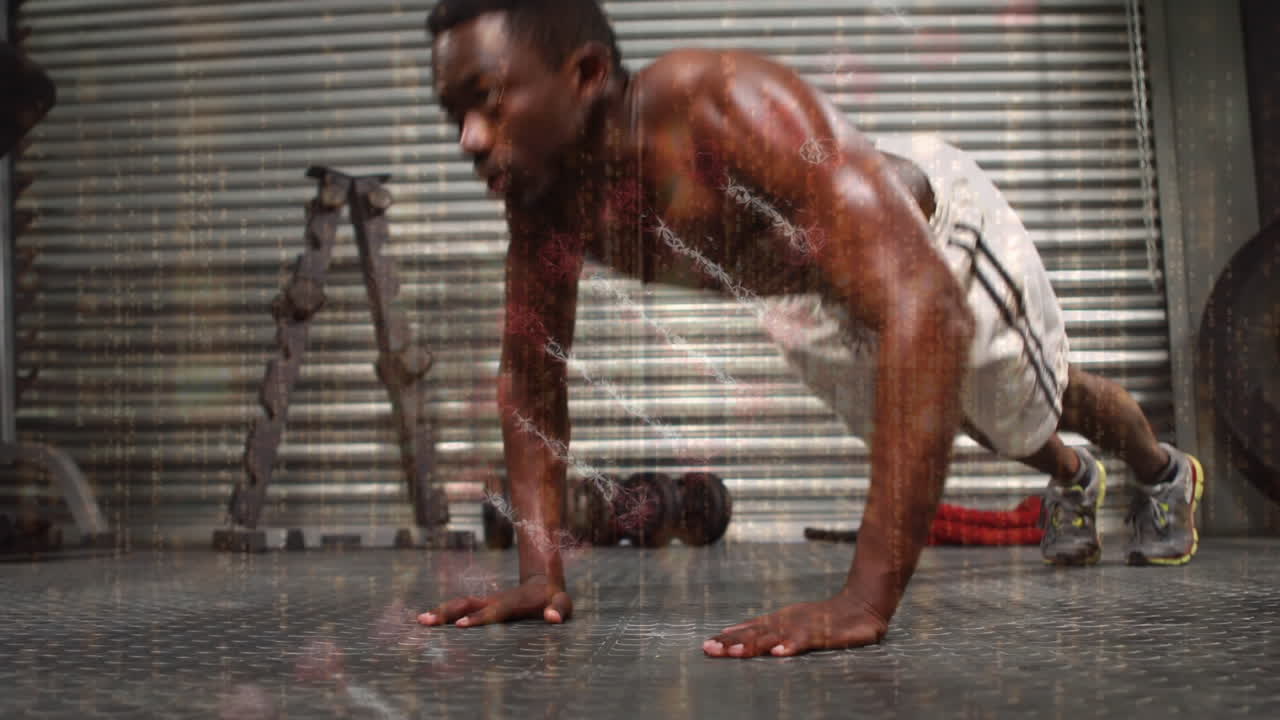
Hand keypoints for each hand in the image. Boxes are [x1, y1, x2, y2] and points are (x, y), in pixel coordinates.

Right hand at [417, 575, 572, 627]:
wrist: (544, 582)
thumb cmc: (554, 598)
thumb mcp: (563, 604)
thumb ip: (559, 610)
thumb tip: (552, 618)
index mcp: (513, 603)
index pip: (493, 612)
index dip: (478, 618)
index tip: (459, 626)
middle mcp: (495, 600)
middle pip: (468, 604)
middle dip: (448, 612)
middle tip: (426, 621)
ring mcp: (487, 600)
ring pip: (461, 603)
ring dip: (441, 611)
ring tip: (421, 621)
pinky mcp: (482, 604)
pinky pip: (461, 607)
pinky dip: (444, 612)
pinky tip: (429, 621)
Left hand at [702, 591, 887, 657]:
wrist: (861, 605)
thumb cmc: (825, 618)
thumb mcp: (793, 623)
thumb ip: (769, 630)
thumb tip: (739, 635)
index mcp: (779, 620)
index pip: (748, 629)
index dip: (727, 637)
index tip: (706, 645)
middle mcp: (786, 622)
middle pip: (754, 634)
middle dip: (730, 642)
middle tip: (709, 649)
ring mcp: (802, 627)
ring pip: (773, 637)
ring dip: (753, 645)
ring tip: (734, 653)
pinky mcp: (821, 634)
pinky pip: (803, 642)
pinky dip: (790, 647)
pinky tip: (778, 653)